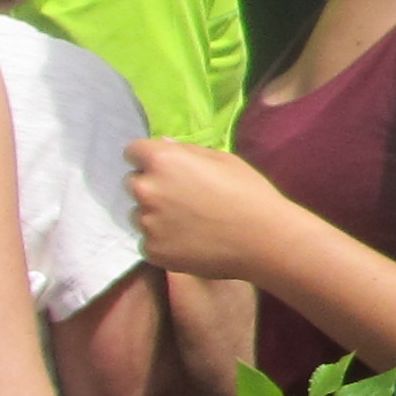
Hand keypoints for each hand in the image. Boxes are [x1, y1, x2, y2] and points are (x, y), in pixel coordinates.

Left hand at [125, 138, 295, 281]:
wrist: (263, 240)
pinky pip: (148, 241)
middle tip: (180, 198)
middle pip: (132, 183)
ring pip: (138, 214)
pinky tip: (188, 242)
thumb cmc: (249, 192)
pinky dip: (162, 241)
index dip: (149, 158)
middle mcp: (147, 190)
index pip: (132, 151)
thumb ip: (187, 151)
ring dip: (155, 215)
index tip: (165, 169)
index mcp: (162, 161)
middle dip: (151, 186)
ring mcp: (147, 223)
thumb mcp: (223, 160)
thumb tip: (163, 144)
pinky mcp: (152, 250)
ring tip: (187, 223)